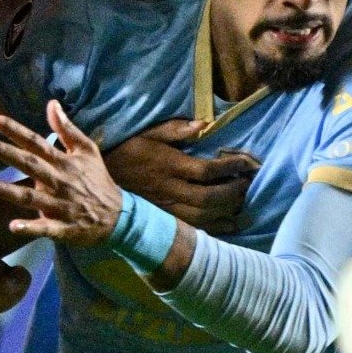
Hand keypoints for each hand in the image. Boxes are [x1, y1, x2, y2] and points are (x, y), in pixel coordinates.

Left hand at [0, 100, 122, 244]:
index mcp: (63, 162)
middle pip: (30, 164)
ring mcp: (59, 205)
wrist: (117, 215)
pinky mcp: (62, 227)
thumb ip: (67, 129)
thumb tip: (51, 103)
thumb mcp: (87, 150)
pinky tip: (13, 226)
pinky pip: (45, 227)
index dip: (15, 130)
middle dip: (6, 154)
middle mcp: (58, 181)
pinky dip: (30, 228)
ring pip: (30, 197)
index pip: (36, 142)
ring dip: (7, 191)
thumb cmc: (97, 180)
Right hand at [105, 119, 257, 234]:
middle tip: (249, 183)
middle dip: (235, 191)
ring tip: (243, 201)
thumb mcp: (148, 133)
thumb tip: (204, 124)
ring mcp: (167, 207)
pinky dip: (214, 227)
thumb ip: (176, 129)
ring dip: (228, 210)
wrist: (101, 178)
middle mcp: (170, 190)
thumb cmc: (127, 150)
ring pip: (204, 216)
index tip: (249, 163)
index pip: (208, 170)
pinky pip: (193, 228)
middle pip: (211, 197)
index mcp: (169, 166)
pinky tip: (229, 223)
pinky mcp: (164, 218)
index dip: (232, 167)